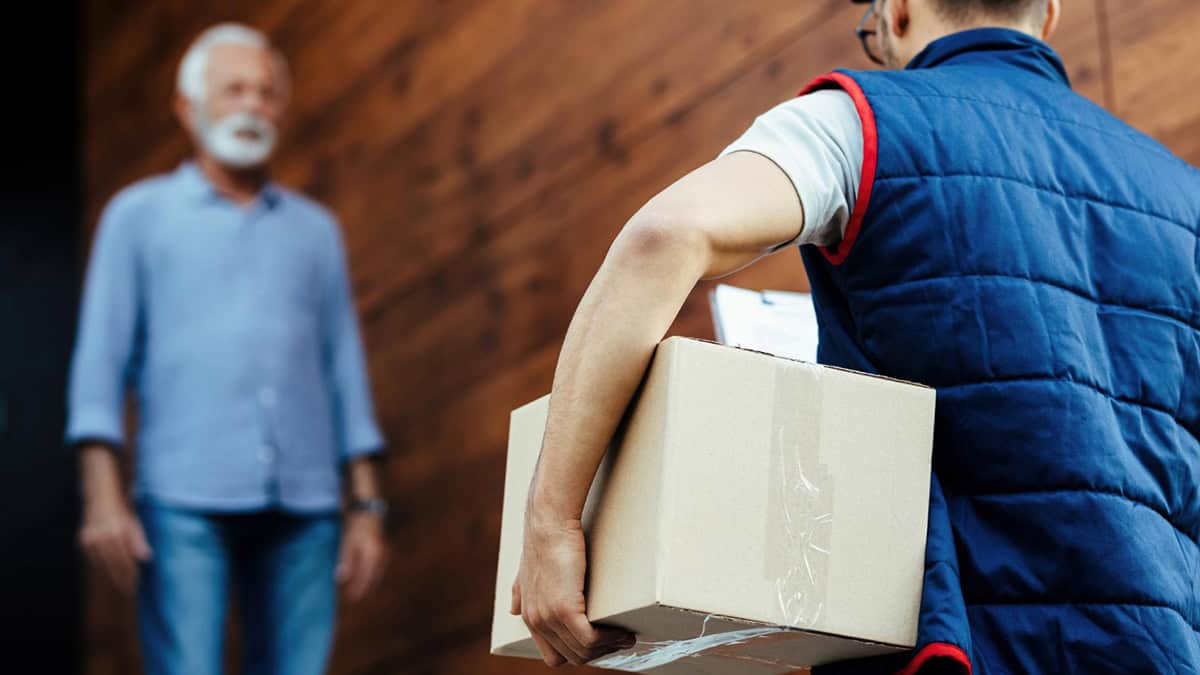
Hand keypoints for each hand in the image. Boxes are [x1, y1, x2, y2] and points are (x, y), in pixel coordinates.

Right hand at [79, 496, 150, 596]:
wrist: (102, 500)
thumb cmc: (122, 514)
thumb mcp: (135, 525)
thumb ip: (139, 542)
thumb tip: (146, 558)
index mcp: (118, 534)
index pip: (125, 561)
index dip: (130, 576)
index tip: (135, 587)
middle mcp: (103, 538)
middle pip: (113, 566)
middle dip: (121, 580)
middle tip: (128, 592)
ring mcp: (91, 541)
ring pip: (102, 565)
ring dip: (111, 577)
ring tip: (119, 586)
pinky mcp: (84, 541)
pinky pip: (93, 560)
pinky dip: (101, 568)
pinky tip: (108, 574)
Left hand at [337, 511, 387, 601]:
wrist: (367, 505)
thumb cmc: (356, 523)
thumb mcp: (347, 541)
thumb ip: (346, 560)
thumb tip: (341, 579)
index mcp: (373, 555)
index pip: (365, 578)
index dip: (358, 589)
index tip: (351, 599)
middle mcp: (382, 554)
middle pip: (374, 577)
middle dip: (365, 588)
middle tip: (356, 598)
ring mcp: (384, 550)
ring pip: (378, 571)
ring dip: (370, 581)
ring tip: (363, 588)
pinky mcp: (383, 545)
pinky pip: (379, 564)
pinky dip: (373, 571)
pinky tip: (368, 572)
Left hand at [511, 515, 635, 666]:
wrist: (549, 524)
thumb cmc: (544, 541)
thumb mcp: (524, 572)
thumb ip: (519, 592)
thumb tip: (513, 607)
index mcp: (529, 616)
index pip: (554, 655)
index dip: (578, 653)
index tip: (598, 643)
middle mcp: (536, 621)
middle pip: (572, 656)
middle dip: (598, 653)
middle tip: (619, 642)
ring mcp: (548, 617)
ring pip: (583, 650)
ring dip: (608, 647)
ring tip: (626, 637)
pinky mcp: (564, 609)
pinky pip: (589, 639)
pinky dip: (609, 639)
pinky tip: (622, 632)